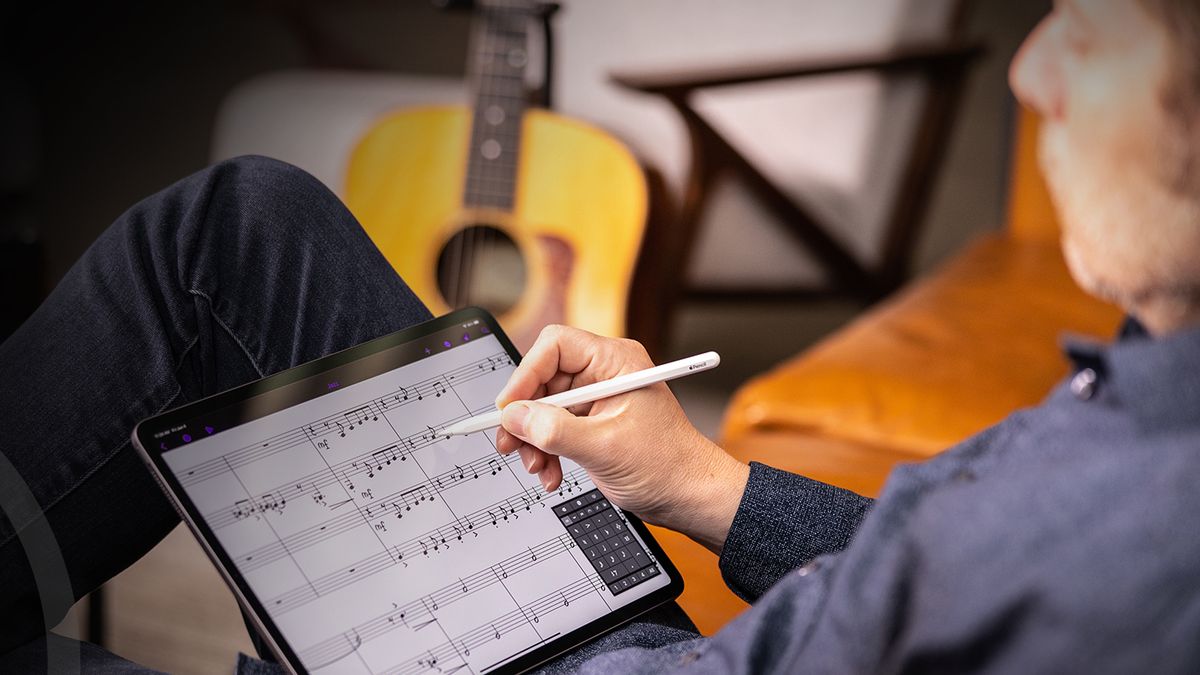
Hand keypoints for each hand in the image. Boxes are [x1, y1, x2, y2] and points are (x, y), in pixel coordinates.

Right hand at [494, 325, 749, 552]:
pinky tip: (551, 475)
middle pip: (544, 378)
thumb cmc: (667, 466)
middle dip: (527, 417)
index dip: (526, 375)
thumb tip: (513, 417)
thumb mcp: (604, 447)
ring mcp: (599, 398)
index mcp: (616, 361)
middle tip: (510, 445)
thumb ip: (554, 430)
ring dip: (534, 440)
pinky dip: (547, 450)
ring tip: (538, 468)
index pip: (555, 346)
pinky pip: (555, 427)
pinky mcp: (593, 422)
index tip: (509, 409)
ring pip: (544, 407)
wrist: (690, 497)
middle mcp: (605, 373)